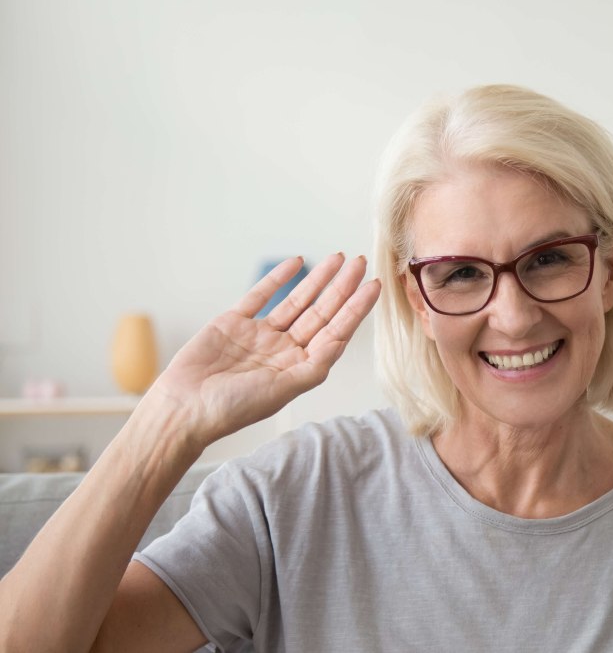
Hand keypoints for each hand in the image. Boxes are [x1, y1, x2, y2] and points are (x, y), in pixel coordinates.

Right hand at [146, 254, 380, 449]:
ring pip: (297, 301)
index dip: (356, 309)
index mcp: (299, 367)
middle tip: (361, 263)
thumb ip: (313, 366)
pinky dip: (278, 278)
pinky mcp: (234, 322)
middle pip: (321, 312)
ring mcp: (260, 335)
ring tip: (339, 258)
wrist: (184, 407)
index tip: (374, 286)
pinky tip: (297, 263)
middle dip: (342, 288)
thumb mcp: (281, 390)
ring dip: (318, 280)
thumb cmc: (233, 408)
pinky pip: (261, 295)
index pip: (335, 332)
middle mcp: (284, 350)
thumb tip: (341, 342)